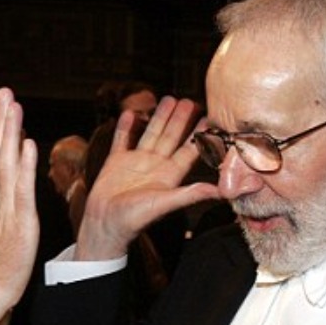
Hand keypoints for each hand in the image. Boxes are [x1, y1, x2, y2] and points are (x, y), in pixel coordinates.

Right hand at [76, 97, 220, 261]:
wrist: (105, 224)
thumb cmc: (134, 219)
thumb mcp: (165, 203)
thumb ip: (191, 194)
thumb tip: (220, 192)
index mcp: (169, 176)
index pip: (188, 151)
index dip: (199, 135)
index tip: (208, 118)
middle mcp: (154, 167)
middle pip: (171, 138)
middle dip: (181, 120)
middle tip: (190, 101)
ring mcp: (134, 163)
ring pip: (150, 135)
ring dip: (159, 118)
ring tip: (168, 99)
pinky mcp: (115, 162)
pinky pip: (122, 140)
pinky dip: (125, 127)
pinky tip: (130, 113)